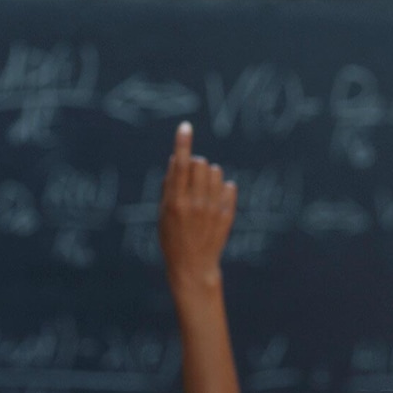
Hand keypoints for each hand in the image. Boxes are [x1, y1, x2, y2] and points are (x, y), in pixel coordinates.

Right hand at [160, 122, 237, 291]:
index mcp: (175, 202)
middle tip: (191, 179)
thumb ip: (169, 186)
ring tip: (203, 191)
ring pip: (217, 172)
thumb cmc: (172, 237)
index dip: (182, 143)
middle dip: (195, 165)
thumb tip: (176, 159)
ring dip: (209, 175)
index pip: (179, 165)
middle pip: (200, 163)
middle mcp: (195, 203)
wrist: (192, 266)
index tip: (185, 126)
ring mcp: (213, 209)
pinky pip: (230, 186)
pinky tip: (215, 201)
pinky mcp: (228, 214)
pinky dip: (223, 188)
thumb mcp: (163, 213)